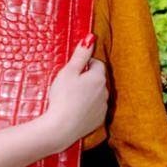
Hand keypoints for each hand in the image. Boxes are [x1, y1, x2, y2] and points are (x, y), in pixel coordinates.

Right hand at [45, 34, 108, 150]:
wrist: (61, 127)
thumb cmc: (63, 98)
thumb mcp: (68, 72)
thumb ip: (81, 54)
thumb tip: (91, 38)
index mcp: (98, 77)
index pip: (97, 64)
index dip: (84, 65)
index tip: (73, 71)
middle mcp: (105, 92)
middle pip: (97, 80)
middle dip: (86, 80)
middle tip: (70, 85)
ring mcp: (103, 107)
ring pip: (97, 95)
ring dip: (88, 94)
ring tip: (71, 99)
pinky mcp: (98, 120)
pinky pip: (94, 110)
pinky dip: (87, 109)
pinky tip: (75, 111)